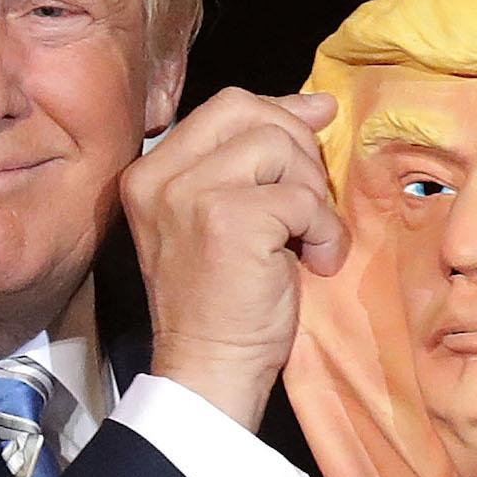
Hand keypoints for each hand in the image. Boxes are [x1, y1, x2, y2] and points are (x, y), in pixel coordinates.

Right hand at [120, 89, 347, 429]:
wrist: (208, 370)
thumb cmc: (219, 304)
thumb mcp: (222, 217)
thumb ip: (251, 161)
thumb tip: (317, 106)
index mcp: (150, 172)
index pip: (225, 106)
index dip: (279, 113)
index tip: (314, 134)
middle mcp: (161, 176)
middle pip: (251, 112)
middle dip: (298, 150)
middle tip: (307, 206)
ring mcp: (191, 194)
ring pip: (279, 147)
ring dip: (312, 193)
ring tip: (307, 239)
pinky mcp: (230, 219)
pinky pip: (302, 197)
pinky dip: (325, 231)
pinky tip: (316, 262)